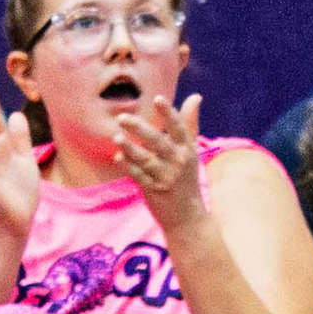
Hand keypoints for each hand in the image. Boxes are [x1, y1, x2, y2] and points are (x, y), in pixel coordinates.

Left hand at [109, 94, 209, 231]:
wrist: (188, 217)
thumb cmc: (187, 178)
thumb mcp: (192, 151)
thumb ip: (190, 123)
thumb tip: (195, 96)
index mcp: (188, 149)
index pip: (179, 128)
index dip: (168, 113)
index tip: (157, 98)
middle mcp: (178, 162)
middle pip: (159, 142)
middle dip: (141, 129)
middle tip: (122, 117)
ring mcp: (166, 177)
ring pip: (147, 160)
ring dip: (131, 149)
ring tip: (116, 137)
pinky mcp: (155, 191)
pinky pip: (139, 177)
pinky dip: (129, 167)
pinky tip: (118, 157)